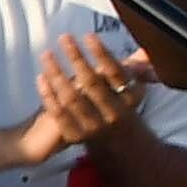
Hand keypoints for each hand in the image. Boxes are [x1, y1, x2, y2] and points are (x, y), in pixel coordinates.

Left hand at [19, 29, 145, 166]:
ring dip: (57, 74)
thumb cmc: (119, 111)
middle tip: (63, 38)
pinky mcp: (75, 137)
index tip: (88, 36)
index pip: (116, 72)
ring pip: (72, 98)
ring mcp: (94, 127)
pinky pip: (58, 113)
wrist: (119, 150)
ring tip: (46, 54)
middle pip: (92, 82)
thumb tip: (146, 50)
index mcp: (129, 99)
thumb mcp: (129, 93)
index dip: (102, 54)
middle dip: (77, 58)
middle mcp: (114, 114)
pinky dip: (48, 95)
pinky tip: (41, 78)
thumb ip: (133, 71)